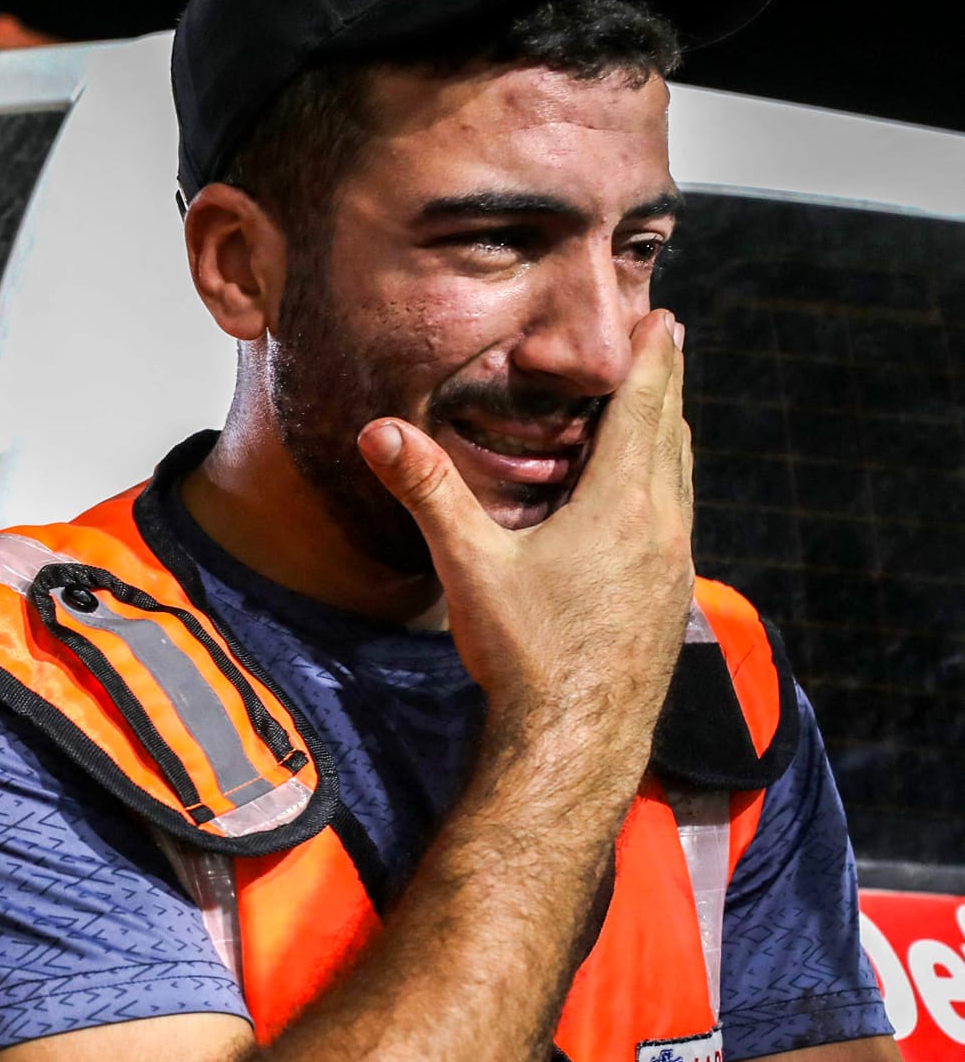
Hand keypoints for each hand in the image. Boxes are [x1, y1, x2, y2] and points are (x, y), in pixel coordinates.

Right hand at [359, 310, 692, 750]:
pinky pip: (677, 518)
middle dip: (665, 383)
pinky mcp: (668, 599)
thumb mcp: (469, 565)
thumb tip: (380, 431)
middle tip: (661, 343)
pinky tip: (645, 503)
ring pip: (681, 478)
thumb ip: (428, 491)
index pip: (644, 407)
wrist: (577, 744)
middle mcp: (662, 526)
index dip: (652, 357)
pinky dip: (666, 484)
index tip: (660, 317)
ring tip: (658, 410)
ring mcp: (672, 565)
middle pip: (673, 433)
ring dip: (670, 434)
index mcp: (622, 503)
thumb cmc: (527, 655)